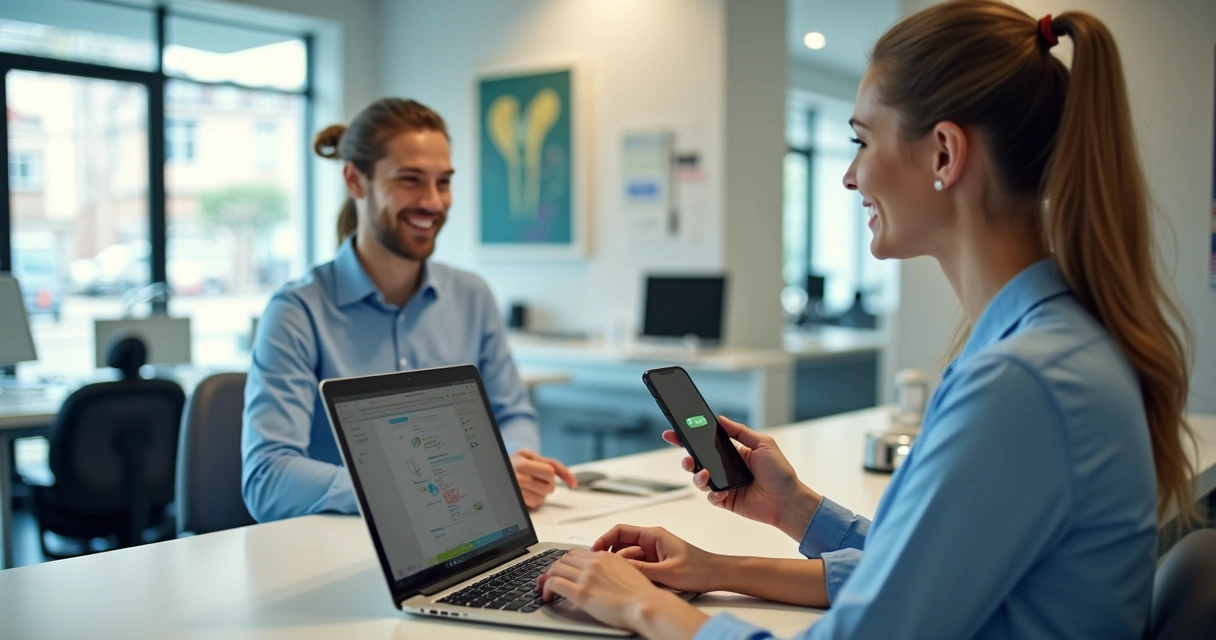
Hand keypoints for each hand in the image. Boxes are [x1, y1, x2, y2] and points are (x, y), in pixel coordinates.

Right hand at [511, 449, 576, 508]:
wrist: (498, 470)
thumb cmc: (518, 462)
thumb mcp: (533, 456)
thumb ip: (555, 465)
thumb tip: (573, 483)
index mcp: (521, 462)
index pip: (550, 472)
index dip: (555, 475)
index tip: (559, 479)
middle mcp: (516, 476)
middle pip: (548, 487)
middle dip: (548, 484)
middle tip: (539, 479)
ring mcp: (514, 490)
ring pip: (542, 498)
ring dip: (542, 493)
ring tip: (531, 485)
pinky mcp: (516, 501)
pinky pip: (535, 504)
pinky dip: (535, 500)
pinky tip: (527, 492)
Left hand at [538, 549, 694, 633]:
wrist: (646, 605)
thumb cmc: (641, 595)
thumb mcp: (627, 572)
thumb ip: (612, 569)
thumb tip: (603, 576)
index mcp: (606, 556)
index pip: (576, 553)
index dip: (564, 562)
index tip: (560, 570)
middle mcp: (594, 562)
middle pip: (563, 559)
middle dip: (552, 569)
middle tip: (547, 579)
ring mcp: (587, 576)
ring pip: (555, 568)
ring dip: (545, 578)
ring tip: (543, 588)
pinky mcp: (581, 592)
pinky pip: (554, 583)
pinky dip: (545, 588)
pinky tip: (547, 596)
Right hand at [592, 524, 718, 592]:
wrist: (717, 575)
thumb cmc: (699, 569)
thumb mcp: (666, 572)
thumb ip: (640, 569)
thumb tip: (618, 567)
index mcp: (654, 535)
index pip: (620, 531)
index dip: (604, 540)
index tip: (593, 551)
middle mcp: (652, 540)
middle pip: (622, 544)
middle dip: (610, 556)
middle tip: (600, 568)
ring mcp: (654, 552)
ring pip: (629, 556)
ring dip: (622, 565)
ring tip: (614, 577)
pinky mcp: (658, 562)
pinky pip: (638, 564)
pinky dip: (632, 571)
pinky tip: (629, 581)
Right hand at [664, 416, 820, 538]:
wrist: (788, 500)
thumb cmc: (780, 472)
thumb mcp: (763, 444)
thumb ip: (740, 431)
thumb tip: (721, 419)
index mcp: (733, 452)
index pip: (706, 442)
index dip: (688, 438)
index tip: (674, 432)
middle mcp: (726, 468)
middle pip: (698, 461)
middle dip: (686, 458)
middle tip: (686, 457)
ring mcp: (725, 484)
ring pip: (700, 479)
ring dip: (697, 476)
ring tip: (704, 474)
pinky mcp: (726, 500)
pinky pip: (711, 497)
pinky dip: (712, 494)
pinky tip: (720, 492)